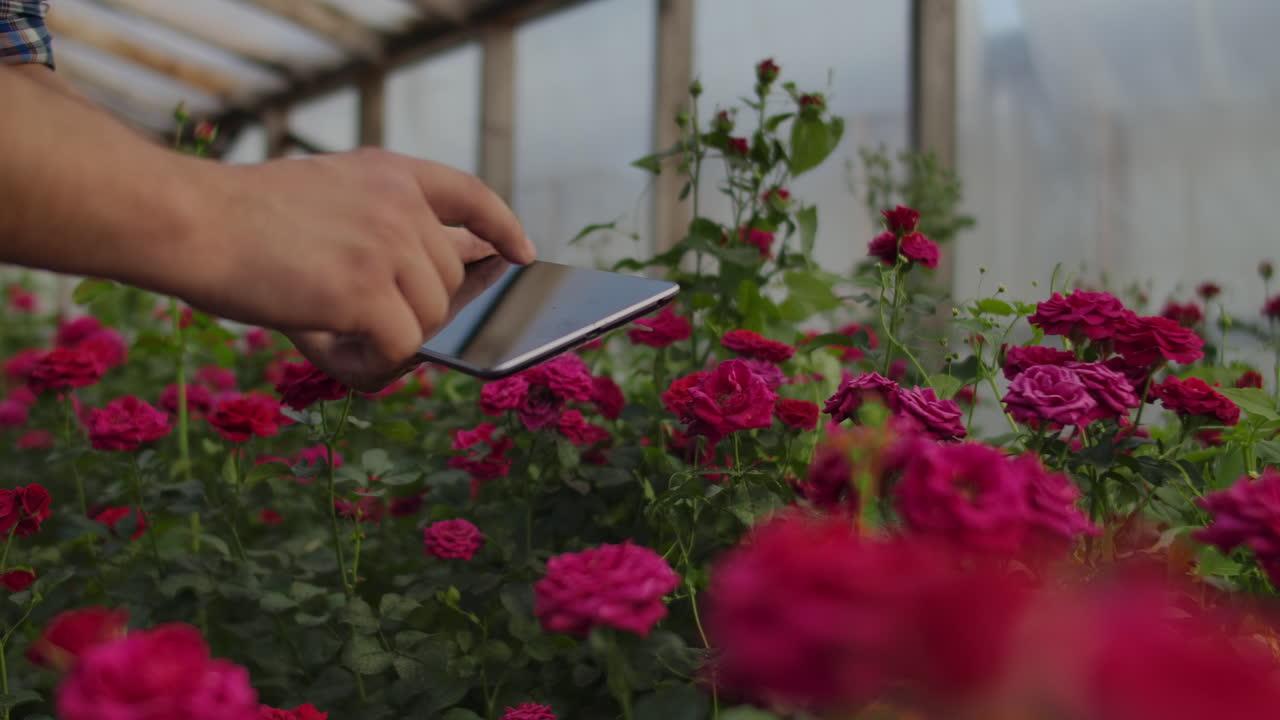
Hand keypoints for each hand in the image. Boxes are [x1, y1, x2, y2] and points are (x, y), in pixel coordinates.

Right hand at [174, 148, 534, 391]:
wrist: (186, 221)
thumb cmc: (240, 221)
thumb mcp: (325, 200)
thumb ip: (383, 234)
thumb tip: (445, 288)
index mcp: (389, 173)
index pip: (470, 195)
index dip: (501, 228)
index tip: (521, 255)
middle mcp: (400, 205)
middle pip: (447, 283)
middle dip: (409, 310)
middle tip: (345, 314)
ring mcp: (389, 246)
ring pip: (428, 320)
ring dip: (386, 337)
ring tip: (325, 325)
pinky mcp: (368, 291)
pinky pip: (401, 349)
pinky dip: (369, 361)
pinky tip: (328, 342)